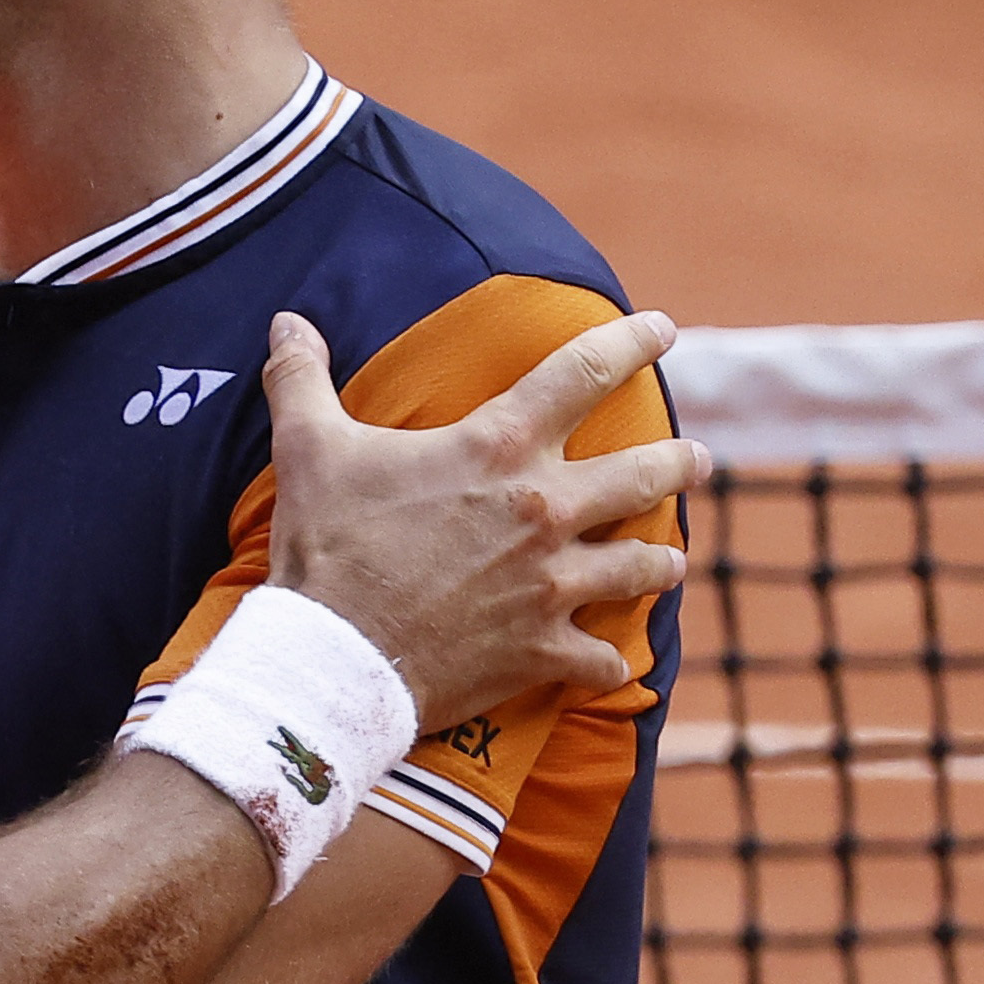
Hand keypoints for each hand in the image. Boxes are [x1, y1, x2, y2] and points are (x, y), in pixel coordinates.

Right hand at [260, 308, 705, 725]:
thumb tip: (286, 321)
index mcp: (498, 449)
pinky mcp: (544, 650)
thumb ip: (302, 378)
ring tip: (670, 559)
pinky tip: (610, 662)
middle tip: (698, 457)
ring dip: (659, 562)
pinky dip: (605, 661)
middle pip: (643, 473)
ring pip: (642, 567)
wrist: (335, 656)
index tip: (664, 330)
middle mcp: (544, 510)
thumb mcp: (310, 448)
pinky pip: (599, 660)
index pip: (582, 373)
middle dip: (679, 460)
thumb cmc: (328, 546)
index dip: (630, 342)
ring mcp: (552, 585)